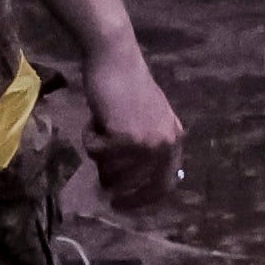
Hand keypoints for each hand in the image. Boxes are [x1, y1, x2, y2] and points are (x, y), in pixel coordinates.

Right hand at [75, 48, 185, 211]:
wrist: (115, 58)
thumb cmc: (126, 84)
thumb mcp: (147, 118)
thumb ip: (147, 146)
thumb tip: (130, 182)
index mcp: (174, 140)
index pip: (165, 184)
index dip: (143, 199)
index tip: (124, 206)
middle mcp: (165, 145)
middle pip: (137, 185)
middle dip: (117, 189)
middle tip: (101, 190)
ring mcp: (146, 143)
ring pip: (112, 170)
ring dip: (99, 153)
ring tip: (99, 128)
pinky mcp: (124, 138)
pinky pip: (96, 153)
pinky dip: (89, 138)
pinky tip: (95, 118)